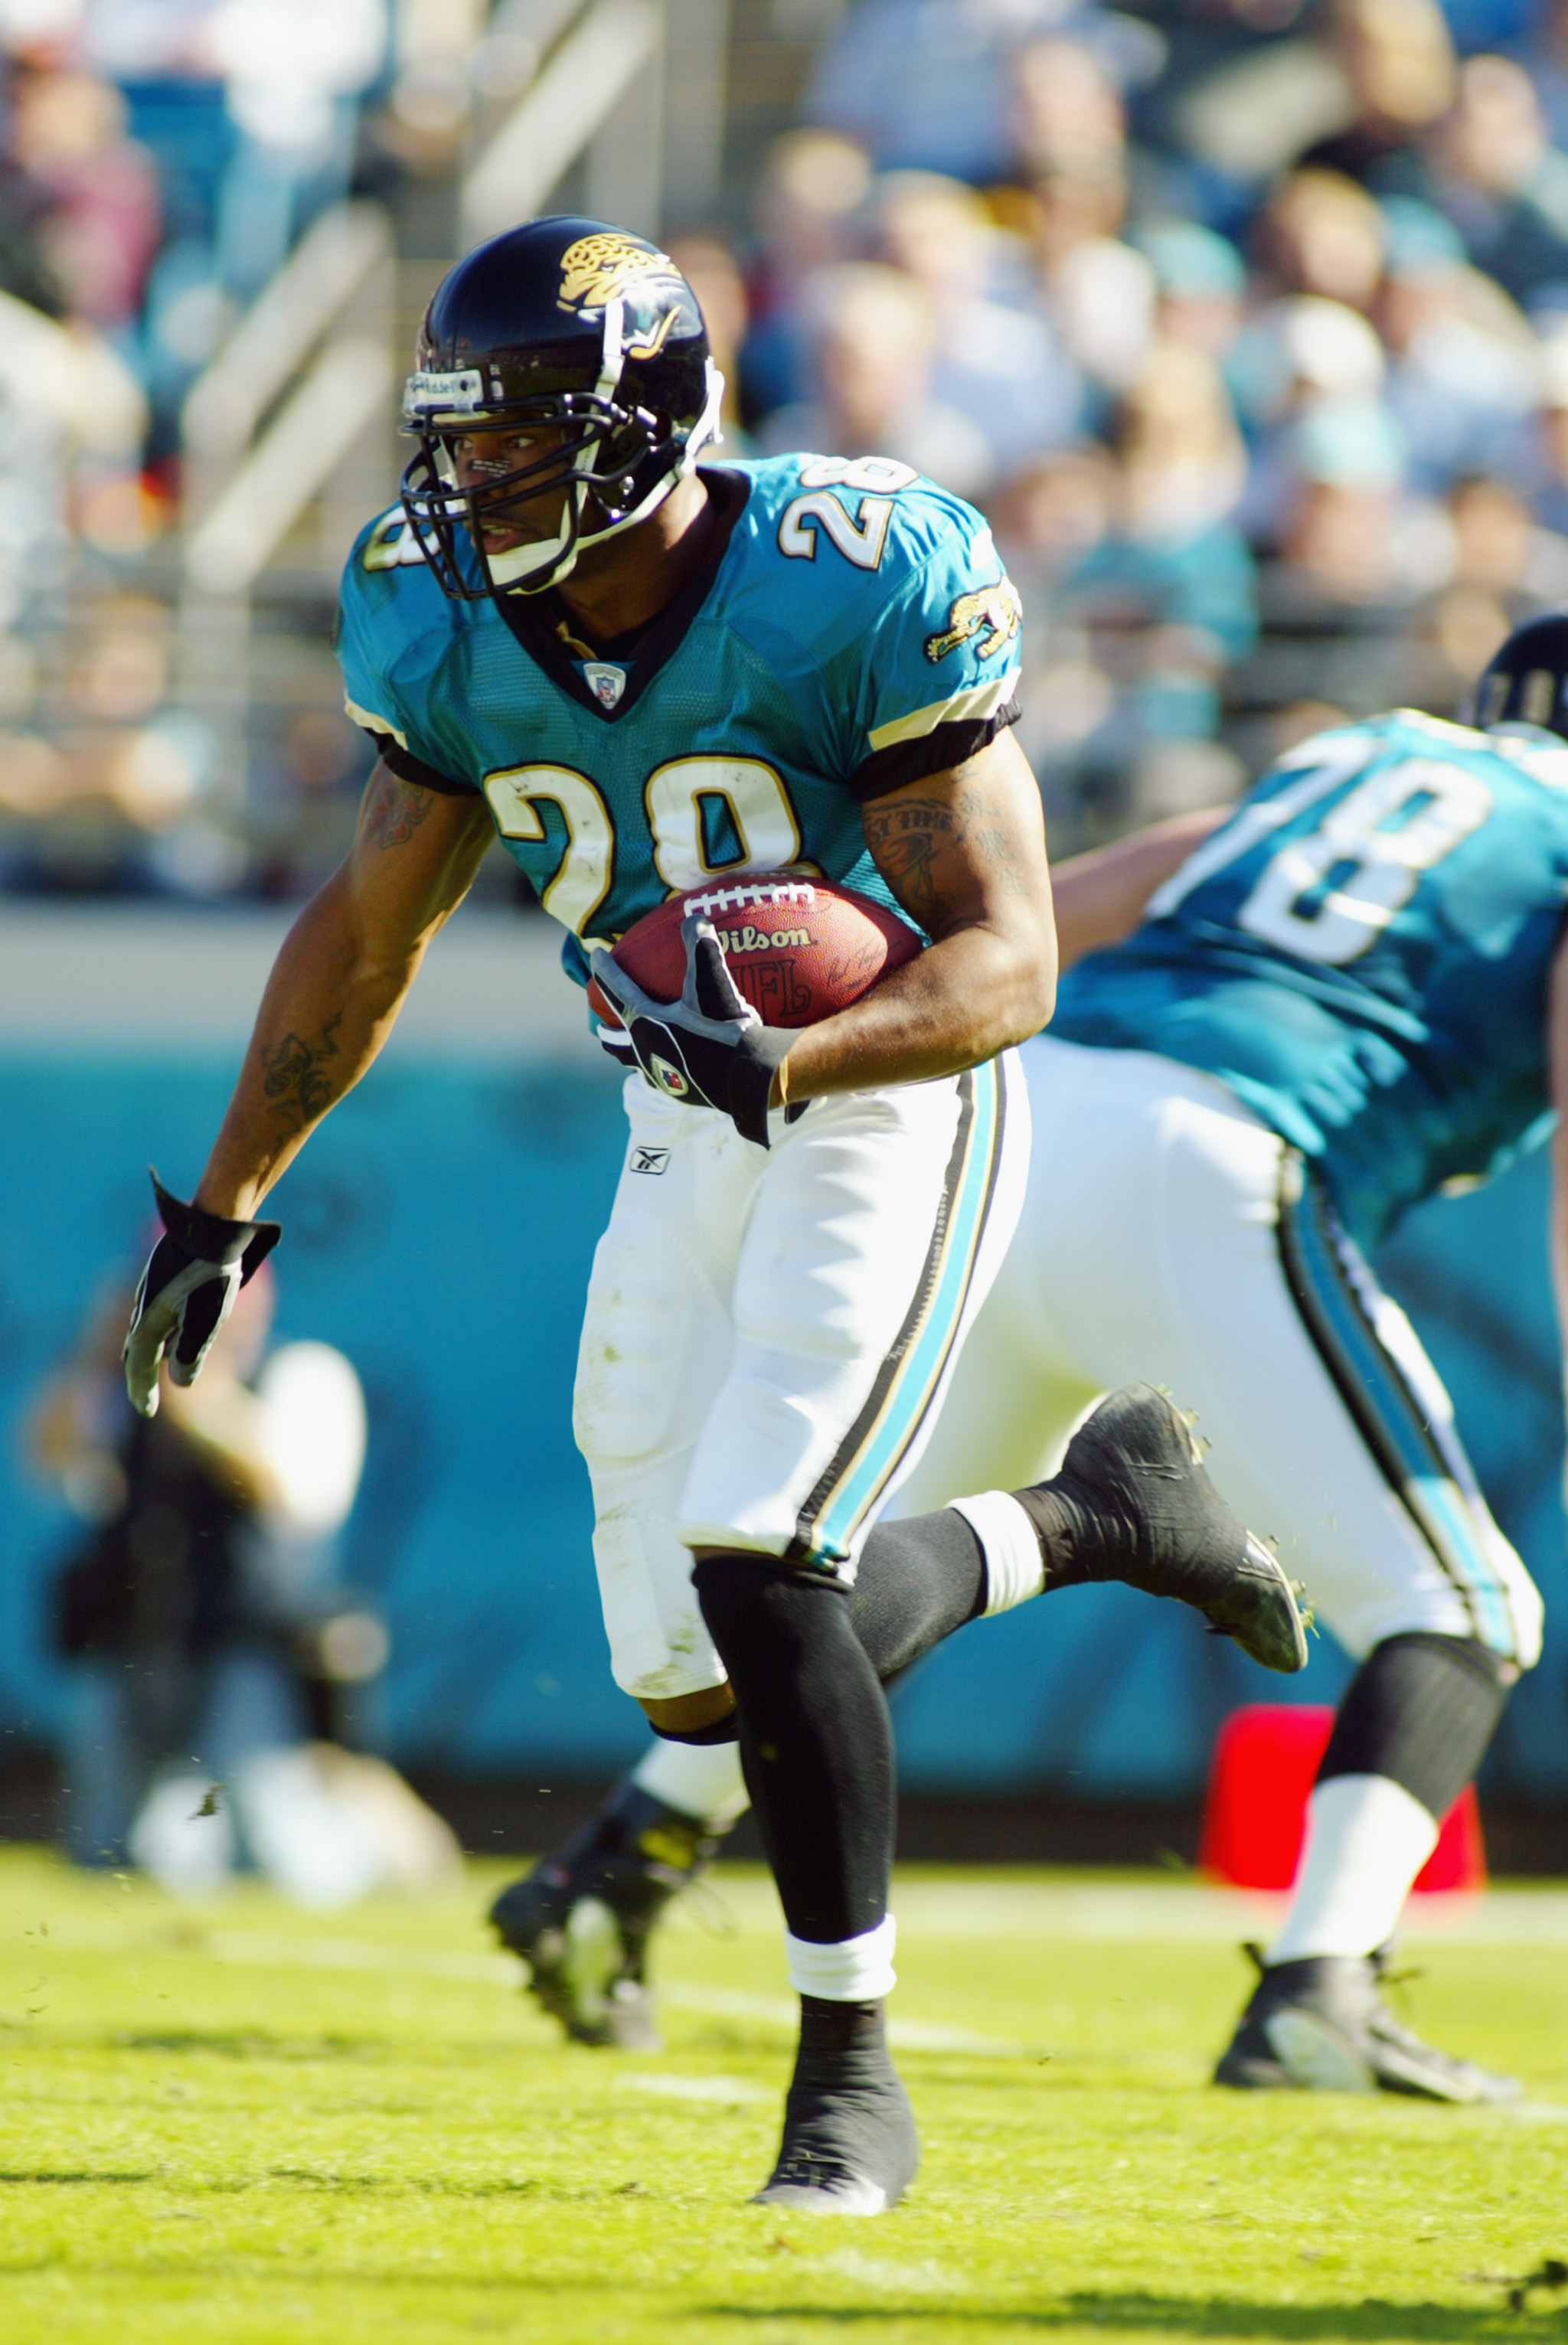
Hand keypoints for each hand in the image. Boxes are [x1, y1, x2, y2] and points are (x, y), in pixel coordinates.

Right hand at [122, 1173, 280, 1417]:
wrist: (212, 1226)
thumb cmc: (212, 1275)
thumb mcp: (206, 1321)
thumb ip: (192, 1355)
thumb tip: (181, 1382)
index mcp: (149, 1324)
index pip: (140, 1368)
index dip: (143, 1392)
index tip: (147, 1411)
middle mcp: (143, 1309)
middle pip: (137, 1352)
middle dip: (140, 1377)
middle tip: (145, 1397)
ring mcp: (150, 1292)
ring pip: (146, 1332)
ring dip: (149, 1354)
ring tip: (154, 1370)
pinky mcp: (162, 1279)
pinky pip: (155, 1315)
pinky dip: (159, 1333)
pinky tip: (172, 1332)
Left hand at [590, 915, 795, 1146]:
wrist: (745, 1078)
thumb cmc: (723, 1029)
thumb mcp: (712, 984)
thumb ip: (702, 948)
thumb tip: (696, 918)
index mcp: (645, 1023)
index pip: (617, 991)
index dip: (606, 970)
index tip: (596, 954)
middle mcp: (646, 1051)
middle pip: (618, 1042)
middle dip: (609, 1032)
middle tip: (600, 1027)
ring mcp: (663, 1077)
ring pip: (638, 1064)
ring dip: (633, 1054)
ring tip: (636, 1050)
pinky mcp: (683, 1093)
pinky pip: (668, 1078)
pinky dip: (666, 1068)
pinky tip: (679, 1067)